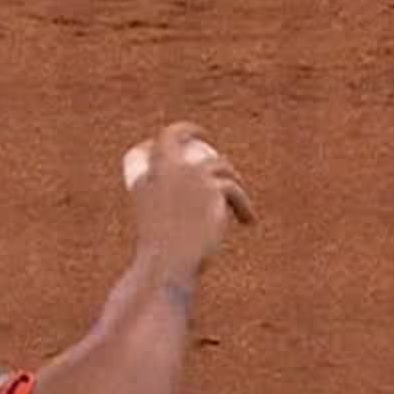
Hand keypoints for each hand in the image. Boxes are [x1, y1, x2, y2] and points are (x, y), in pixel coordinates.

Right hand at [120, 121, 253, 268]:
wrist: (167, 264)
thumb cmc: (159, 257)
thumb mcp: (155, 235)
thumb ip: (167, 219)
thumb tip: (186, 213)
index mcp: (144, 177)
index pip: (155, 146)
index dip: (169, 139)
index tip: (182, 142)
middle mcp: (166, 169)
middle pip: (179, 134)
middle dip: (191, 130)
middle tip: (205, 140)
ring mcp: (191, 175)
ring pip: (219, 166)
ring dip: (229, 181)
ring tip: (237, 199)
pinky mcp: (214, 187)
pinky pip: (235, 191)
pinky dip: (243, 207)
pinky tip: (248, 222)